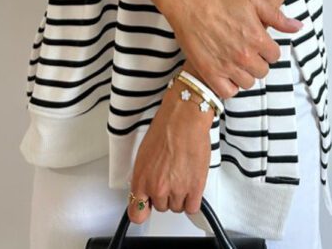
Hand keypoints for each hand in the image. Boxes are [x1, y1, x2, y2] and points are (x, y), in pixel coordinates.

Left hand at [127, 80, 212, 224]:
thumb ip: (144, 176)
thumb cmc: (165, 128)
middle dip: (166, 195)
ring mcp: (176, 190)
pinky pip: (192, 208)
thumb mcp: (144, 154)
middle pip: (161, 207)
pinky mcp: (195, 188)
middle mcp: (157, 188)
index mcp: (141, 179)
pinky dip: (193, 200)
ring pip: (177, 207)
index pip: (136, 213)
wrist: (184, 118)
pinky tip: (192, 185)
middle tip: (171, 176)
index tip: (147, 206)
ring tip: (182, 175)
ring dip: (180, 196)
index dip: (143, 209)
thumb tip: (146, 189)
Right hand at [165, 0, 303, 99]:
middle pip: (262, 71)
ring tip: (234, 60)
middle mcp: (244, 55)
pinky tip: (225, 72)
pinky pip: (227, 92)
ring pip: (247, 83)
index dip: (267, 48)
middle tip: (244, 49)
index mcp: (258, 38)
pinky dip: (229, 85)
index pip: (275, 55)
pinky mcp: (209, 73)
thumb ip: (277, 17)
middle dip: (257, 61)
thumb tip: (298, 27)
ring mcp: (227, 66)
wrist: (188, 1)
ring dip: (244, 73)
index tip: (256, 41)